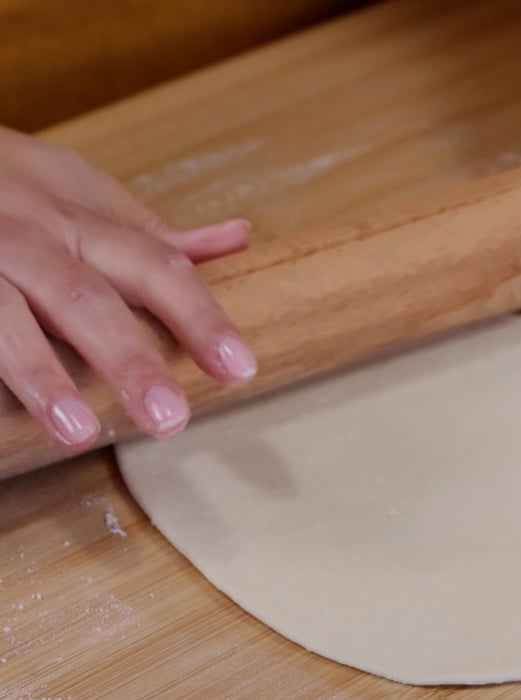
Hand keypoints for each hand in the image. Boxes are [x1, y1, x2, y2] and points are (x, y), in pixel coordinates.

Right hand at [0, 126, 256, 449]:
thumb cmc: (19, 188)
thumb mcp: (87, 195)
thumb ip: (154, 232)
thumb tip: (239, 236)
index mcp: (85, 223)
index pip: (157, 268)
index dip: (200, 318)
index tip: (239, 368)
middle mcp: (33, 239)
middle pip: (86, 298)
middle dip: (129, 359)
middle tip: (169, 419)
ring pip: (5, 316)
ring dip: (43, 374)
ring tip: (78, 432)